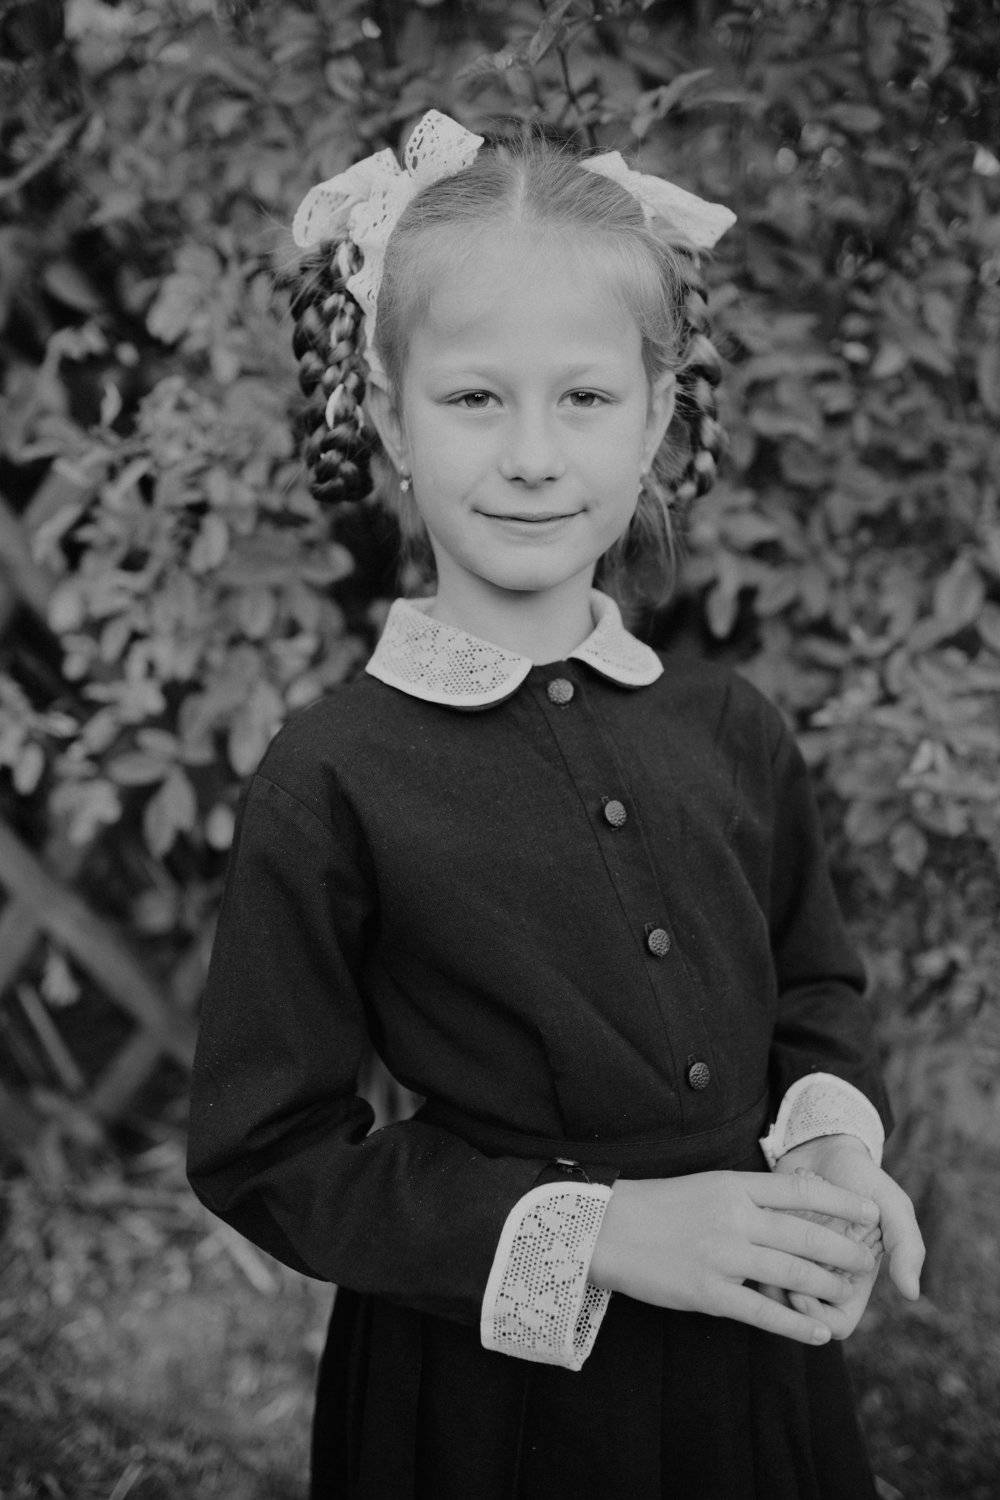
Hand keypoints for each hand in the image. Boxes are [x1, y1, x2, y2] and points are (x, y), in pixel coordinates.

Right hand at [588, 1169, 880, 1346]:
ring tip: (846, 1295)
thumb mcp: (708, 1184)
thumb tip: (798, 1194)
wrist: (609, 1229)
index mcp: (734, 1186)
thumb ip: (749, 1193)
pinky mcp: (709, 1293)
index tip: (871, 1211)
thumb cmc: (661, 1205)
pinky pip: (763, 1313)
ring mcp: (723, 1256)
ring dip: (826, 1287)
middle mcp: (734, 1218)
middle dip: (844, 1250)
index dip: (842, 1202)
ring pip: (791, 1274)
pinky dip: (796, 1325)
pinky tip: (819, 1333)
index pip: (801, 1191)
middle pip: (805, 1235)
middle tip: (868, 1261)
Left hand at [771, 1136, 923, 1337]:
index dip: (819, 1317)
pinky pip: (755, 1260)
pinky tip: (753, 1236)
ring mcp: (793, 1258)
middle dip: (786, 1301)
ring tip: (760, 1255)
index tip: (802, 1294)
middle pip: (800, 1316)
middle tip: (774, 1278)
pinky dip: (753, 1253)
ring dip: (765, 1278)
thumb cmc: (862, 1177)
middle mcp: (821, 1274)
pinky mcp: (768, 1239)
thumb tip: (912, 1294)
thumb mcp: (891, 1206)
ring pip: (774, 1292)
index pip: (837, 1324)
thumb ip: (906, 1246)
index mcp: (852, 1278)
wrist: (823, 1145)